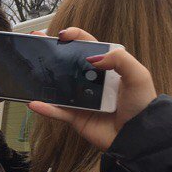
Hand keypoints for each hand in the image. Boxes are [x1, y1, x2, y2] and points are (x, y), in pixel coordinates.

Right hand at [28, 27, 156, 150]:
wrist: (137, 136)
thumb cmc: (141, 105)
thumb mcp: (138, 76)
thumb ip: (119, 60)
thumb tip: (92, 58)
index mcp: (107, 68)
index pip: (89, 46)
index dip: (75, 37)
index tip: (63, 35)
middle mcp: (92, 81)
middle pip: (68, 63)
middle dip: (52, 51)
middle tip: (37, 40)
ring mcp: (82, 99)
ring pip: (58, 86)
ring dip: (43, 79)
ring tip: (30, 69)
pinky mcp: (76, 117)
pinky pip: (57, 111)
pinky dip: (45, 108)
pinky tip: (34, 102)